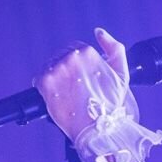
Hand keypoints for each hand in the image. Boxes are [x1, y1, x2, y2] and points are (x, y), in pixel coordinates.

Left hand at [33, 28, 161, 161]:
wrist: (99, 129)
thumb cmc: (111, 105)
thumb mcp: (122, 73)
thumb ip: (114, 48)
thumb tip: (99, 32)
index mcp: (88, 52)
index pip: (75, 50)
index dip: (79, 67)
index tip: (83, 80)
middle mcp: (71, 57)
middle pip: (61, 58)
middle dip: (66, 72)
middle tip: (75, 90)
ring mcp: (57, 69)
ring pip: (50, 68)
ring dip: (55, 80)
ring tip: (66, 95)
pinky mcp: (45, 82)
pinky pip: (39, 79)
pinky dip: (45, 88)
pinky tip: (57, 98)